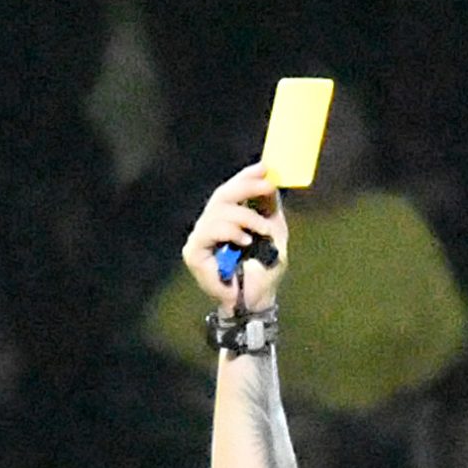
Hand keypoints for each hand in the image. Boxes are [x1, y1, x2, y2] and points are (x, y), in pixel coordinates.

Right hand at [182, 163, 286, 311]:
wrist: (257, 299)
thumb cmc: (265, 269)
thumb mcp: (274, 230)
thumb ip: (269, 205)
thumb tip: (268, 177)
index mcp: (227, 218)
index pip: (231, 190)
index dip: (246, 176)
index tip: (265, 167)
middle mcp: (210, 225)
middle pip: (222, 195)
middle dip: (246, 186)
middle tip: (267, 185)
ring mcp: (200, 238)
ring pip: (218, 211)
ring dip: (245, 216)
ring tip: (262, 231)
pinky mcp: (193, 253)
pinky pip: (210, 230)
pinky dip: (230, 232)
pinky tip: (245, 241)